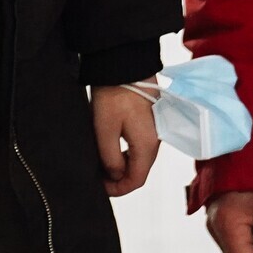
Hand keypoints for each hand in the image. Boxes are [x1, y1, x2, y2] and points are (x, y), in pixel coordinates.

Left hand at [90, 82, 161, 196]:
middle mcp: (155, 141)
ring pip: (139, 159)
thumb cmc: (114, 94)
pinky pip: (138, 145)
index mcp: (146, 146)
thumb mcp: (105, 129)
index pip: (136, 180)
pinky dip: (125, 153)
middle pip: (139, 171)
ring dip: (121, 166)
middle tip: (97, 177)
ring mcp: (154, 130)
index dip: (118, 190)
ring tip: (100, 164)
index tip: (100, 189)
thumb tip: (115, 175)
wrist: (125, 63)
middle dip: (119, 180)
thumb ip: (110, 158)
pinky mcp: (148, 120)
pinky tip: (109, 148)